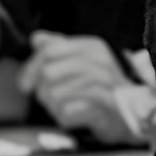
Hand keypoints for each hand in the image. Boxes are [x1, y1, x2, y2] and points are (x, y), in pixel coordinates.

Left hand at [19, 32, 153, 145]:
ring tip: (64, 106)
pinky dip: (64, 117)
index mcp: (91, 46)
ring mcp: (103, 83)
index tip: (26, 84)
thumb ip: (56, 47)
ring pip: (53, 94)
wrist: (129, 113)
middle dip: (40, 89)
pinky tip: (75, 115)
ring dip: (51, 106)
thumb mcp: (80, 60)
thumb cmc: (99, 86)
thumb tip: (36, 38)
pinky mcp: (102, 106)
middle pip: (47, 73)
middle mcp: (98, 60)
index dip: (30, 68)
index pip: (48, 50)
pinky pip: (65, 113)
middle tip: (47, 98)